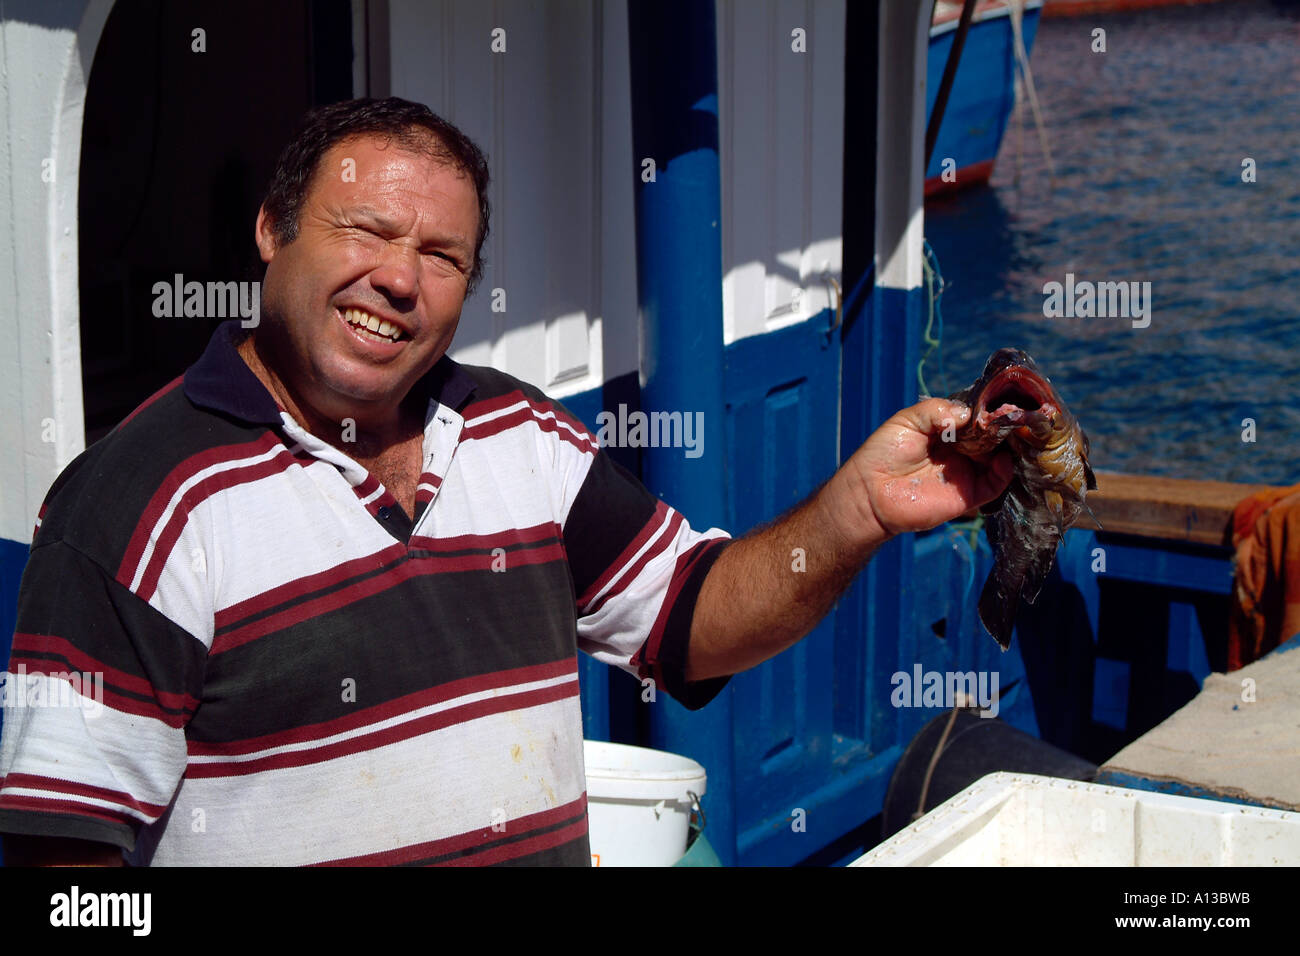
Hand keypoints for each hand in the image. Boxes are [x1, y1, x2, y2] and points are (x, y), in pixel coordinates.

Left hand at [834, 399, 1014, 539]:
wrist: (869, 493)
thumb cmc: (883, 453)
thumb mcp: (907, 421)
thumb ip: (937, 411)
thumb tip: (970, 413)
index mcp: (946, 431)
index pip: (977, 418)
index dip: (990, 410)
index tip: (1003, 400)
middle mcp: (961, 450)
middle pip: (993, 437)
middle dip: (1004, 426)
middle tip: (1015, 415)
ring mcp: (966, 472)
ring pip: (999, 458)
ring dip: (1009, 446)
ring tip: (1014, 433)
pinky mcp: (968, 495)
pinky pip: (995, 484)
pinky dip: (1004, 471)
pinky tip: (1002, 458)